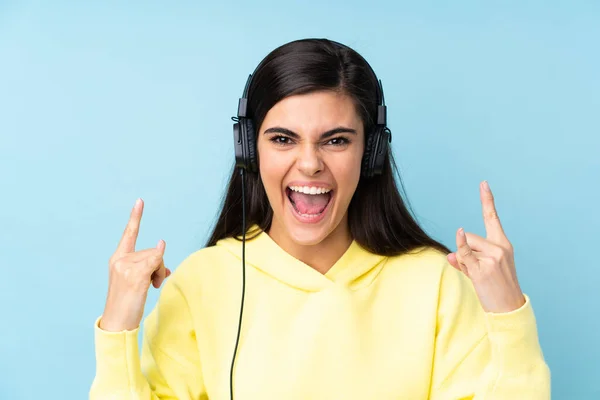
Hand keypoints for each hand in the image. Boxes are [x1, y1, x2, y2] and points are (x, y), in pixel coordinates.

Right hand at [99, 198, 170, 331]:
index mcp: (118, 259)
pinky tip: (154, 283)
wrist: (117, 324)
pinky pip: (157, 261)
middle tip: (153, 283)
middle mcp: (120, 259)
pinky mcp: (135, 275)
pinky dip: (160, 269)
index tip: (140, 200)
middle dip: (159, 266)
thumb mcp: (138, 281)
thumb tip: (163, 251)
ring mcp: (126, 266)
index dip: (136, 217)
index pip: (129, 234)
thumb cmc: (128, 304)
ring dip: (160, 272)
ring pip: (156, 257)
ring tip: (150, 288)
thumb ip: (149, 265)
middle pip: (152, 250)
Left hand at [447, 181, 524, 312]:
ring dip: (463, 261)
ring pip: (464, 247)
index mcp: (502, 244)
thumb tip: (449, 255)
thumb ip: (465, 259)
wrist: (508, 309)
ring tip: (477, 276)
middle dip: (465, 252)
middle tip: (477, 271)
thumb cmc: (495, 289)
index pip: (492, 218)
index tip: (483, 183)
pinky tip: (459, 238)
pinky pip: (464, 253)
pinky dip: (459, 248)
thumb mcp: (482, 270)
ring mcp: (492, 257)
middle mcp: (499, 247)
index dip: (487, 200)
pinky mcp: (483, 268)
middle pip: (468, 237)